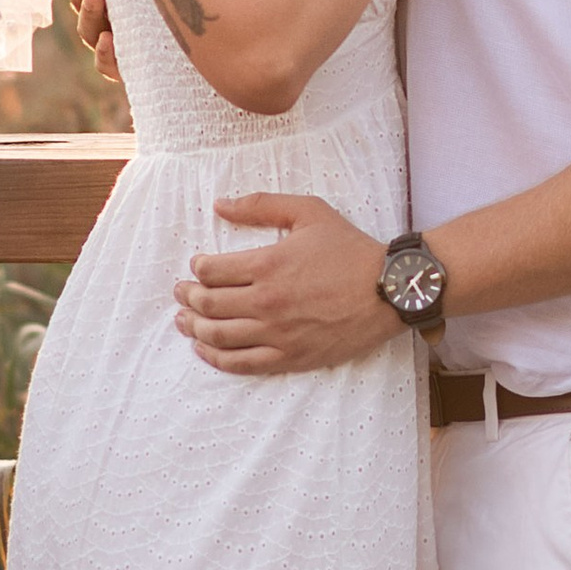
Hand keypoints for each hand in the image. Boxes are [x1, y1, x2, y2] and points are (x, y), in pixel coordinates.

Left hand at [176, 195, 397, 373]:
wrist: (389, 290)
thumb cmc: (351, 249)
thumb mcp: (309, 211)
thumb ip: (261, 205)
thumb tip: (220, 205)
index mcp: (268, 264)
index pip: (211, 271)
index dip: (197, 268)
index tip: (197, 266)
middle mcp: (266, 302)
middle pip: (208, 304)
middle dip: (188, 297)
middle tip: (181, 293)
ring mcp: (277, 333)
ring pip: (218, 336)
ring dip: (193, 328)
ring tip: (184, 321)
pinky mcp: (289, 357)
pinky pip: (241, 364)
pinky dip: (216, 358)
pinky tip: (205, 350)